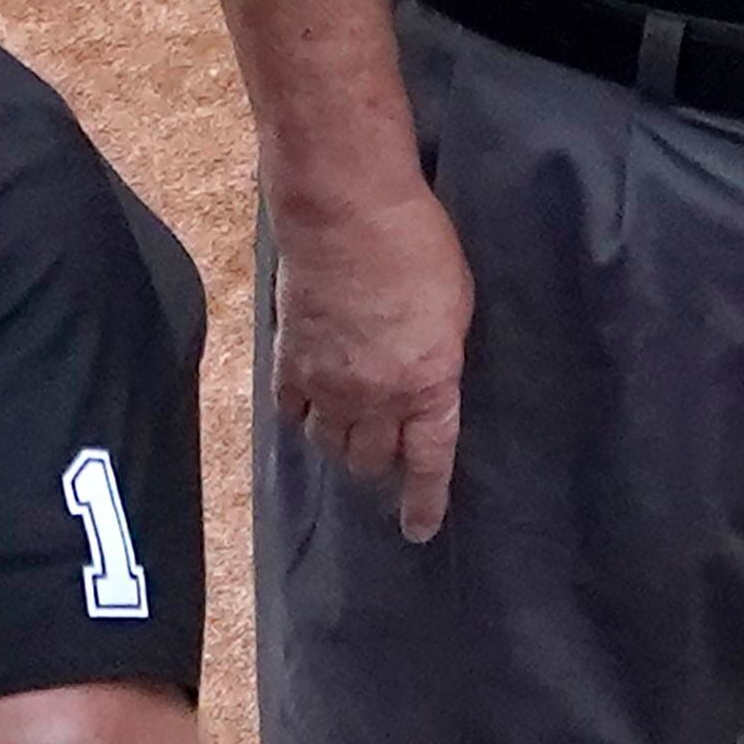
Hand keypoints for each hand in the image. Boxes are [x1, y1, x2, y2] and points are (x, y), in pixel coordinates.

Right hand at [271, 179, 472, 540]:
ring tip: (350, 431)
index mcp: (428, 386)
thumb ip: (440, 356)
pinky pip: (290, 413)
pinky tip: (309, 410)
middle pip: (370, 460)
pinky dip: (302, 419)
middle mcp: (375, 398)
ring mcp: (325, 383)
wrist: (346, 214)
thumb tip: (427, 381)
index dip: (423, 501)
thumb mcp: (455, 308)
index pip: (427, 462)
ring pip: (328, 444)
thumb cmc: (417, 247)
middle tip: (386, 455)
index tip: (418, 529)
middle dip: (381, 465)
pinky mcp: (288, 359)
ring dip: (342, 444)